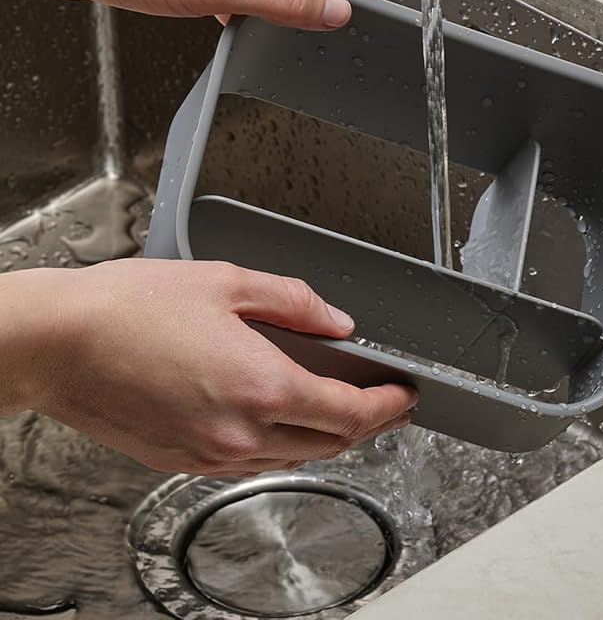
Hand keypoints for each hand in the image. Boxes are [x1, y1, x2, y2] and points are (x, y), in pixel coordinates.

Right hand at [0, 261, 417, 474]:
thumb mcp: (228, 282)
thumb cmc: (127, 309)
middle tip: (385, 401)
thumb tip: (338, 322)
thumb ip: (296, 302)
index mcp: (260, 385)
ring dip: (324, 437)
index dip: (388, 406)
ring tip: (341, 408)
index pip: (350, 413)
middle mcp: (239, 431)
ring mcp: (208, 453)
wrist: (55, 344)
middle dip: (367, 424)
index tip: (406, 394)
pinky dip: (279, 443)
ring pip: (290, 458)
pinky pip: (249, 462)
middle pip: (328, 443)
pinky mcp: (179, 461)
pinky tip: (280, 418)